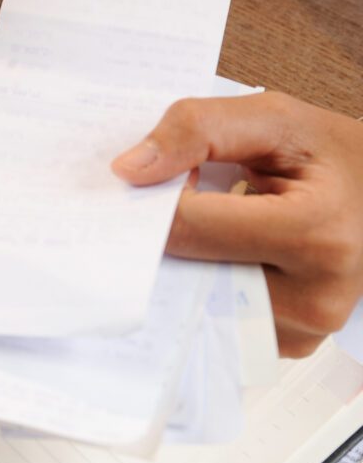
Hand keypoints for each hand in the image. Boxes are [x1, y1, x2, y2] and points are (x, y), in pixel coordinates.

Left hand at [111, 92, 362, 357]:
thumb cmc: (335, 157)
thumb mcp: (274, 119)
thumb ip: (197, 129)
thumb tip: (128, 170)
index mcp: (317, 233)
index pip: (188, 227)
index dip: (154, 199)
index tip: (150, 177)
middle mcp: (314, 296)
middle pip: (187, 272)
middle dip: (162, 235)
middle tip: (159, 201)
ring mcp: (302, 329)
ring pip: (195, 298)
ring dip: (181, 261)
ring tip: (202, 223)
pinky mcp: (288, 343)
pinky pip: (217, 316)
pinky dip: (204, 282)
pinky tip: (218, 252)